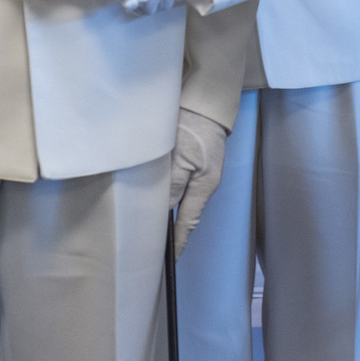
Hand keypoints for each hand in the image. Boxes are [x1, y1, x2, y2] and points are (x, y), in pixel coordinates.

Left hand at [168, 108, 226, 257]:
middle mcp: (205, 183)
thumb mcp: (180, 157)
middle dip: (173, 230)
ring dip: (169, 212)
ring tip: (154, 225)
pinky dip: (170, 194)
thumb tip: (162, 210)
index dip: (179, 241)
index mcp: (204, 185)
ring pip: (183, 199)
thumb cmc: (192, 127)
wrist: (205, 101)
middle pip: (186, 213)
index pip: (188, 221)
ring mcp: (202, 172)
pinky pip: (182, 185)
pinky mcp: (196, 161)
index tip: (169, 258)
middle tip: (155, 245)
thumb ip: (172, 184)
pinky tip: (159, 196)